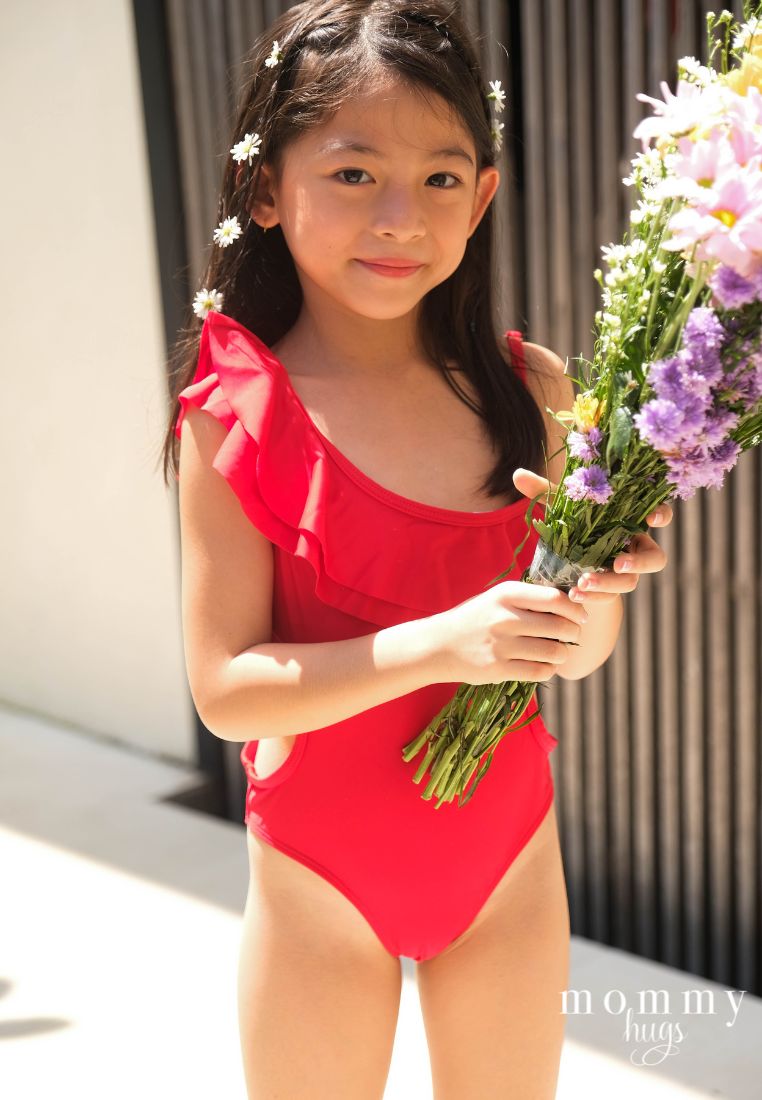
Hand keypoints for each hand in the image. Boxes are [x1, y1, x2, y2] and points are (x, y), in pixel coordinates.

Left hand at [512, 467, 672, 603]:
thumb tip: (518, 474)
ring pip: (631, 582)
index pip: (658, 514)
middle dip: (641, 562)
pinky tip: (573, 594)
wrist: (565, 563)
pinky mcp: (610, 591)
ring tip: (584, 582)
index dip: (662, 515)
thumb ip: (543, 491)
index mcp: (630, 522)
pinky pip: (609, 597)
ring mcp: (624, 573)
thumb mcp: (560, 508)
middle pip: (656, 558)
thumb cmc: (571, 526)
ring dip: (609, 583)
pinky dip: (592, 596)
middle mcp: (634, 549)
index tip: (652, 518)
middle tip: (619, 563)